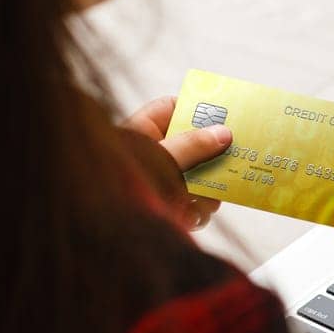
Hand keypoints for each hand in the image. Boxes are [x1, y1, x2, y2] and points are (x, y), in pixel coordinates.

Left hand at [121, 96, 231, 230]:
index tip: (224, 115)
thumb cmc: (120, 182)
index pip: (172, 109)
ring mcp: (163, 181)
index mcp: (144, 131)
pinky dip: (197, 211)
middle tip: (234, 159)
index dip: (197, 109)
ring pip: (200, 178)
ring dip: (209, 190)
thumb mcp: (160, 157)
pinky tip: (190, 216)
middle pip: (195, 146)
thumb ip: (191, 145)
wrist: (99, 223)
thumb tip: (223, 133)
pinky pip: (194, 205)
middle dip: (214, 157)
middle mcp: (156, 154)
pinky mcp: (168, 206)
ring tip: (205, 198)